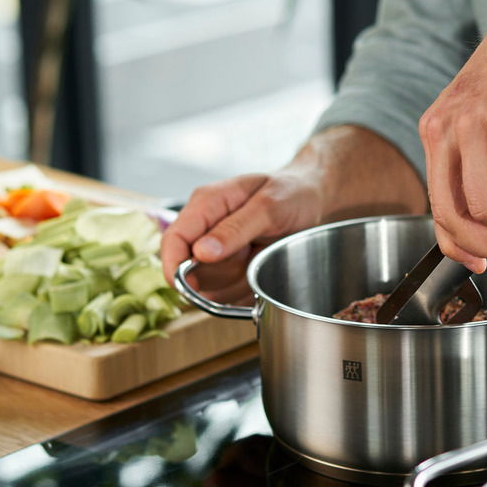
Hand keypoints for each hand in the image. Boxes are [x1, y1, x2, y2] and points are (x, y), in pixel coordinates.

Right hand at [160, 169, 323, 303]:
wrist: (313, 198)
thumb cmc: (292, 193)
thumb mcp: (269, 206)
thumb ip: (235, 229)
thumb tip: (200, 253)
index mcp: (207, 204)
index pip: (173, 239)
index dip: (173, 267)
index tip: (188, 289)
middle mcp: (206, 228)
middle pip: (190, 270)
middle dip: (222, 275)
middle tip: (253, 254)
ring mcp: (217, 250)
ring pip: (211, 287)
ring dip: (238, 282)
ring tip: (261, 256)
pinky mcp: (230, 267)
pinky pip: (230, 293)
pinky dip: (247, 288)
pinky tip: (263, 267)